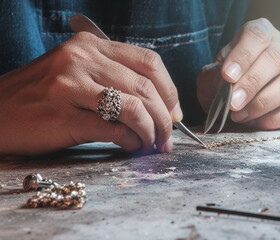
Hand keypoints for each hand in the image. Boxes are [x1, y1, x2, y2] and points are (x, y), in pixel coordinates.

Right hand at [0, 32, 181, 157]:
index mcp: (90, 45)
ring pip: (133, 108)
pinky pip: (112, 130)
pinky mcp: (60, 116)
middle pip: (146, 87)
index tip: (175, 113)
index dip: (170, 90)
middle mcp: (81, 59)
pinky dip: (131, 141)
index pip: (149, 61)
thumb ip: (115, 80)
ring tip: (153, 146)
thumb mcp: (77, 72)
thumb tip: (162, 108)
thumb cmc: (41, 95)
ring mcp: (69, 86)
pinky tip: (132, 146)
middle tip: (168, 139)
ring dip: (152, 132)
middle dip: (166, 118)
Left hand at [197, 18, 279, 129]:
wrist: (235, 101)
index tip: (227, 76)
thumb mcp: (211, 77)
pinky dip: (278, 118)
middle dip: (253, 84)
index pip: (257, 36)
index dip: (243, 55)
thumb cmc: (223, 84)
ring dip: (264, 103)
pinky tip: (258, 122)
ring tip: (241, 116)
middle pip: (278, 58)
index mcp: (261, 32)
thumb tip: (228, 84)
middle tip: (233, 104)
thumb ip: (215, 77)